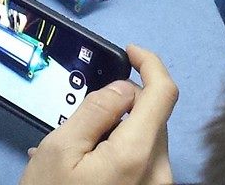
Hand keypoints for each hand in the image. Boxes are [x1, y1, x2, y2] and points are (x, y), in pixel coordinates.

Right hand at [18, 47, 176, 184]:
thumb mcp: (60, 149)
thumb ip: (96, 110)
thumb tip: (125, 87)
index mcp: (138, 155)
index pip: (164, 92)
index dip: (150, 63)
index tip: (129, 52)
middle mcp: (160, 174)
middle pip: (153, 118)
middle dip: (123, 107)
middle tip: (80, 122)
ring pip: (147, 141)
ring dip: (117, 134)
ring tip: (73, 153)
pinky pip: (142, 165)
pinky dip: (119, 155)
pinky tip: (85, 170)